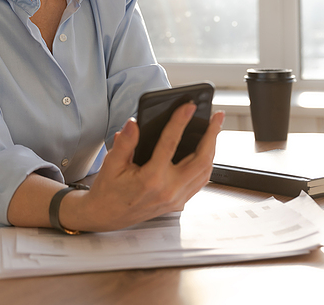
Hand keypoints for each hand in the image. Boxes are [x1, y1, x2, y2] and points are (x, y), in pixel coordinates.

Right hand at [60, 102, 224, 231]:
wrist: (107, 216)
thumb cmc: (109, 190)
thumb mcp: (111, 164)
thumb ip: (125, 143)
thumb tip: (133, 123)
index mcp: (151, 180)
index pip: (170, 144)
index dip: (180, 122)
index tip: (188, 106)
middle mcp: (168, 190)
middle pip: (200, 159)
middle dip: (211, 135)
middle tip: (216, 116)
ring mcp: (176, 199)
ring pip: (205, 171)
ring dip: (212, 148)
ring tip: (214, 129)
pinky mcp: (179, 203)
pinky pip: (200, 182)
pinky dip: (206, 164)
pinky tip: (207, 151)